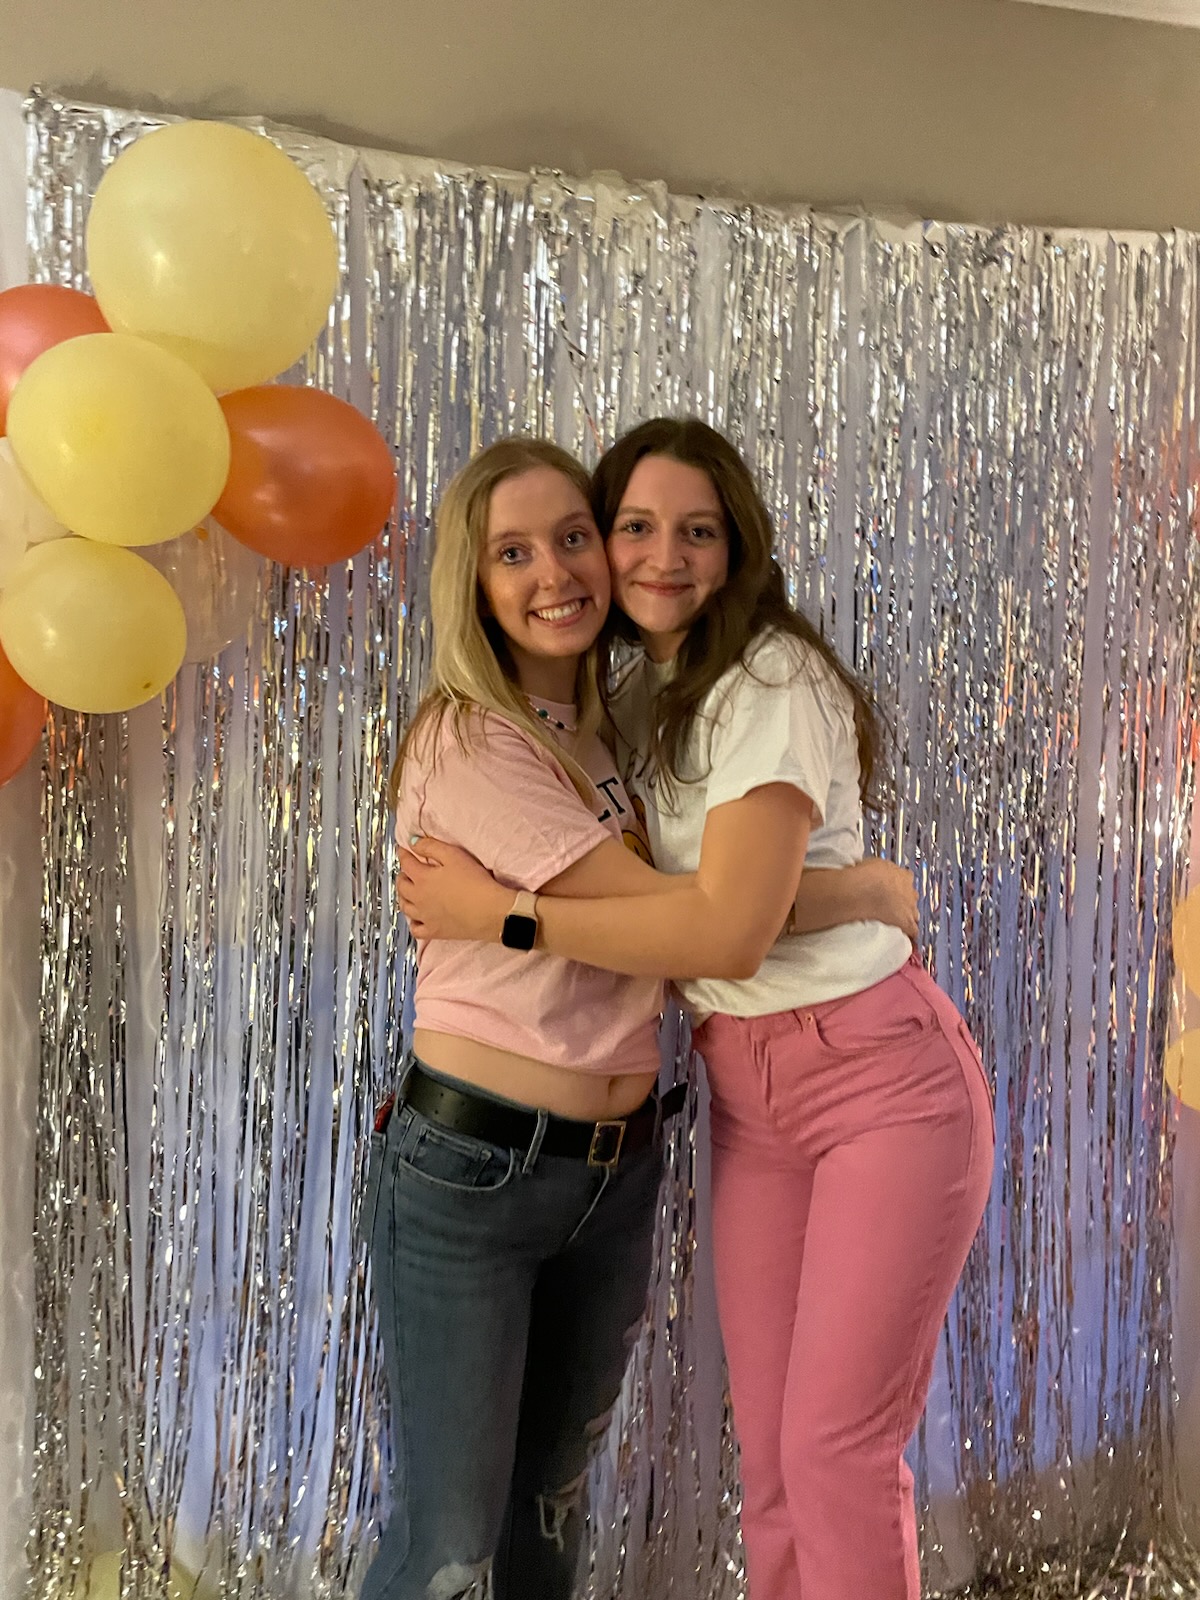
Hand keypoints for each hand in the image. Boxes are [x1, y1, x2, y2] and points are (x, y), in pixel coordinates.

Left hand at [396, 837, 512, 942]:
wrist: (489, 911)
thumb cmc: (474, 882)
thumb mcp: (454, 856)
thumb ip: (431, 847)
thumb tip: (413, 842)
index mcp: (423, 878)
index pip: (406, 863)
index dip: (403, 854)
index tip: (403, 850)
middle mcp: (419, 898)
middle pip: (402, 886)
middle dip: (402, 876)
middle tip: (405, 871)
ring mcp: (425, 917)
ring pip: (405, 907)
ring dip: (403, 897)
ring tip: (408, 892)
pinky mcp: (435, 931)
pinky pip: (416, 929)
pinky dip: (413, 923)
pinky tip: (417, 918)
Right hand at [849, 858, 918, 940]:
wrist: (865, 891)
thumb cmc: (866, 875)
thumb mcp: (874, 865)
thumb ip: (880, 871)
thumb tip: (876, 872)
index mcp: (904, 876)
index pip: (907, 879)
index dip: (900, 885)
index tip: (892, 888)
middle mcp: (910, 892)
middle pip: (912, 897)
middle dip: (905, 902)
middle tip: (893, 905)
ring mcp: (910, 908)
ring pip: (915, 914)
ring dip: (908, 917)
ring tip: (897, 922)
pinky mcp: (906, 923)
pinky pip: (913, 931)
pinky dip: (910, 934)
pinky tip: (906, 938)